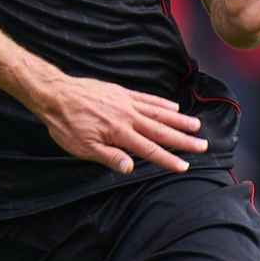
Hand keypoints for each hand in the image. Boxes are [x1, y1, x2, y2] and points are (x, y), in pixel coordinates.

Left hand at [28, 75, 207, 173]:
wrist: (56, 94)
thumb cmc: (66, 124)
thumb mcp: (83, 147)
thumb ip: (109, 157)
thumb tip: (131, 168)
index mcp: (119, 133)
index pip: (149, 150)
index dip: (168, 159)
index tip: (185, 166)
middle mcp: (128, 117)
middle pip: (161, 131)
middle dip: (183, 140)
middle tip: (203, 146)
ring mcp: (126, 102)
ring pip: (158, 113)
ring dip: (178, 121)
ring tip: (196, 126)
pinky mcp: (121, 92)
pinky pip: (147, 98)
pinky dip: (162, 103)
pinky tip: (173, 108)